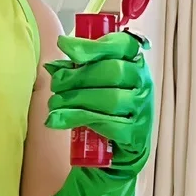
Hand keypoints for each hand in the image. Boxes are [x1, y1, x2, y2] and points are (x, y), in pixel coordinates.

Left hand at [44, 31, 153, 175]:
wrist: (118, 151)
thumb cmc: (105, 110)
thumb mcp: (92, 86)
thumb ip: (76, 72)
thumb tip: (52, 66)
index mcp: (135, 63)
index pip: (122, 44)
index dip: (92, 45)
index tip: (64, 45)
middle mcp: (144, 82)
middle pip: (112, 71)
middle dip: (77, 76)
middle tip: (56, 83)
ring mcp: (142, 108)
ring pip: (109, 98)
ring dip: (75, 99)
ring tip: (54, 103)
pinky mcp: (135, 133)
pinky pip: (105, 122)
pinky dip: (76, 118)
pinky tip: (57, 119)